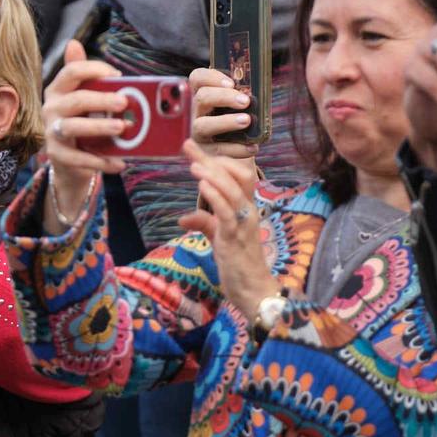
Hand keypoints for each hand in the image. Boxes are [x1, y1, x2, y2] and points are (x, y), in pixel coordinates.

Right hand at [39, 41, 127, 226]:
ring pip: (74, 127)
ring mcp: (52, 132)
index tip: (118, 76)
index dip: (95, 70)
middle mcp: (51, 108)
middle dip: (102, 100)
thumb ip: (85, 75)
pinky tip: (119, 162)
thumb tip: (73, 43)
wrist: (69, 161)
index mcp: (58, 90)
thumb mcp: (83, 97)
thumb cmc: (81, 121)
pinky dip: (100, 161)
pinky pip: (78, 158)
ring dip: (99, 127)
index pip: (72, 71)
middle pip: (76, 100)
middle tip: (124, 102)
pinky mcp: (57, 155)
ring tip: (122, 128)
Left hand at [176, 139, 280, 317]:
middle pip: (236, 177)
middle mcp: (248, 211)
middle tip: (189, 145)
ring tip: (194, 164)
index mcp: (245, 208)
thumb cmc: (238, 263)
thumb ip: (204, 224)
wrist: (252, 290)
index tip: (193, 148)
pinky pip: (227, 213)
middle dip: (212, 160)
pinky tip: (202, 185)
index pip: (235, 176)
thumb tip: (183, 219)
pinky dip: (215, 197)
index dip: (216, 161)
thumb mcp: (218, 238)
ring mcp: (243, 224)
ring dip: (212, 175)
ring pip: (232, 191)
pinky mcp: (235, 238)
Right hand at [189, 67, 258, 163]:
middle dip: (223, 97)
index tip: (231, 82)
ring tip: (246, 121)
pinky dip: (236, 148)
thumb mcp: (239, 105)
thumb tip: (258, 88)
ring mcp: (198, 133)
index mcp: (204, 95)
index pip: (197, 78)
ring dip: (225, 122)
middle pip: (201, 98)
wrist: (238, 152)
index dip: (211, 77)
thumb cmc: (240, 121)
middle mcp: (197, 112)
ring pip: (203, 125)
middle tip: (245, 101)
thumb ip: (243, 95)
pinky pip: (217, 150)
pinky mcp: (205, 152)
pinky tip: (252, 146)